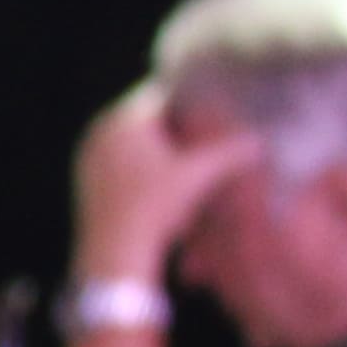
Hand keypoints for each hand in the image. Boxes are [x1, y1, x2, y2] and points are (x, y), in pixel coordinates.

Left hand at [73, 86, 254, 296]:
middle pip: (147, 117)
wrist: (113, 252)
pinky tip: (164, 181)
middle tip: (207, 130)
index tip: (213, 106)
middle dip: (176, 124)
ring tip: (190, 157)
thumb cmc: (154, 208)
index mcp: (121, 120)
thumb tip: (259, 140)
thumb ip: (230, 152)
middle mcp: (98, 131)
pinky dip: (142, 165)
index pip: (161, 94)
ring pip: (132, 140)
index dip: (190, 98)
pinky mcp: (87, 179)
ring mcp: (89, 156)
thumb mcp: (198, 176)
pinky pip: (120, 161)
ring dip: (159, 146)